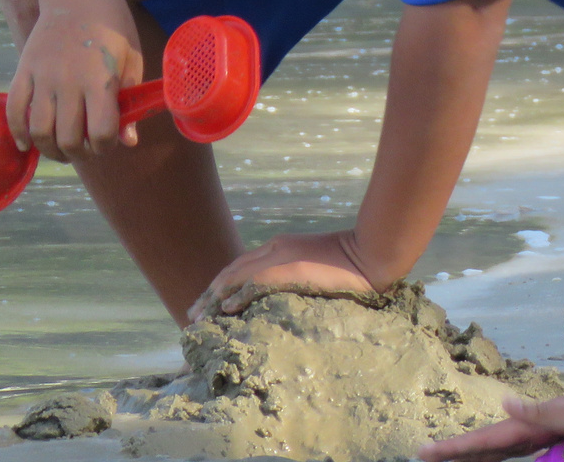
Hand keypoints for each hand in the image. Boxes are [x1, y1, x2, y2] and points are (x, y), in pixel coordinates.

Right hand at [8, 1, 142, 161]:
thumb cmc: (114, 28)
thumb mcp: (132, 60)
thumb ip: (129, 101)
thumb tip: (128, 141)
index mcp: (100, 80)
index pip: (99, 131)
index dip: (105, 146)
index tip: (108, 143)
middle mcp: (68, 82)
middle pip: (67, 137)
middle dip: (79, 153)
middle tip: (85, 151)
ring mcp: (42, 77)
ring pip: (39, 131)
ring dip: (50, 150)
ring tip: (62, 152)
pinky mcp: (23, 70)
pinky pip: (14, 110)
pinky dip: (18, 133)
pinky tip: (28, 145)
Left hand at [189, 230, 379, 319]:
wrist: (371, 254)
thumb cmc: (350, 262)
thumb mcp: (314, 265)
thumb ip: (290, 274)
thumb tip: (270, 298)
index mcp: (280, 246)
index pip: (240, 266)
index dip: (220, 285)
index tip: (206, 303)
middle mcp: (275, 248)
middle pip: (232, 270)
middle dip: (209, 293)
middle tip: (192, 314)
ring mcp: (281, 257)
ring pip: (237, 276)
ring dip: (215, 297)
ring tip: (199, 317)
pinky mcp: (290, 269)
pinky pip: (255, 282)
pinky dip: (238, 294)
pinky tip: (226, 308)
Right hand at [420, 378, 563, 461]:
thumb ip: (539, 410)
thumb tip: (504, 402)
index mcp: (532, 423)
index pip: (485, 440)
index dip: (455, 448)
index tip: (425, 452)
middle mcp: (535, 424)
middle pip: (487, 443)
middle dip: (457, 451)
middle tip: (425, 454)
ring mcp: (547, 429)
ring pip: (504, 447)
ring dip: (479, 453)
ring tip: (457, 457)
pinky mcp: (562, 435)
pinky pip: (525, 449)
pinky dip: (508, 454)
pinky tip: (508, 456)